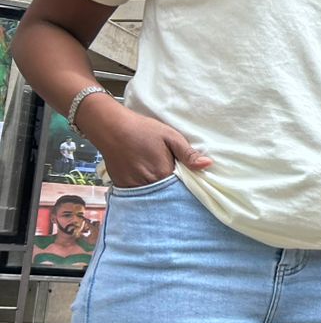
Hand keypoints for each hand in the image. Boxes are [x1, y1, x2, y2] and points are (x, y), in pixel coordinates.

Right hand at [95, 106, 211, 187]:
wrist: (111, 127)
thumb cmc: (142, 129)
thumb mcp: (170, 137)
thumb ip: (188, 154)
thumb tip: (208, 165)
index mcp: (163, 173)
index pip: (181, 189)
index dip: (186, 186)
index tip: (190, 181)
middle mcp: (148, 184)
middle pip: (166, 194)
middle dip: (173, 191)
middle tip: (175, 181)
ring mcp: (132, 186)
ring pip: (152, 195)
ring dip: (158, 191)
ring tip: (160, 179)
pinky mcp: (121, 185)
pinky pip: (137, 193)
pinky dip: (144, 189)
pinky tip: (147, 179)